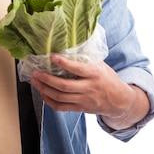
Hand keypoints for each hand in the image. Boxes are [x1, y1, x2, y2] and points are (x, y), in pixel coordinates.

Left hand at [30, 54, 149, 129]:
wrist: (118, 101)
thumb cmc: (108, 79)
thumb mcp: (101, 65)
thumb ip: (86, 57)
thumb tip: (69, 44)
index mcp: (94, 74)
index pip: (77, 69)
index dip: (63, 63)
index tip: (51, 57)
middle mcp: (89, 88)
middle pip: (64, 86)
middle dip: (46, 79)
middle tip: (36, 71)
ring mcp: (84, 100)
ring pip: (60, 97)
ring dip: (44, 89)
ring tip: (35, 81)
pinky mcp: (80, 109)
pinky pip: (61, 107)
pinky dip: (49, 101)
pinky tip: (43, 93)